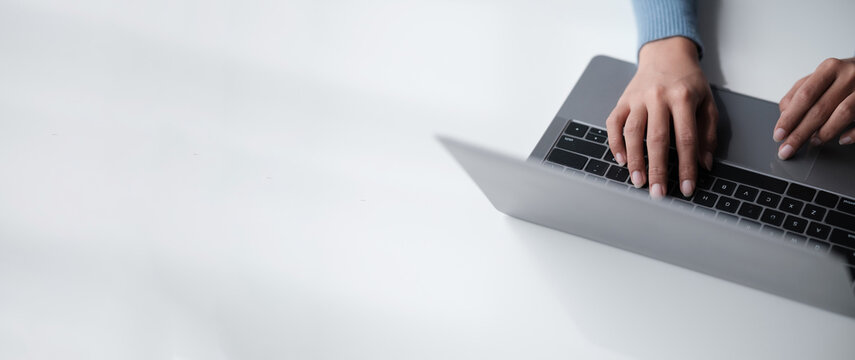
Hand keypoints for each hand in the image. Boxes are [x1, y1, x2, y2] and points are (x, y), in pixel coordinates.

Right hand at [606, 37, 717, 198]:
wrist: (666, 53)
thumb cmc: (688, 80)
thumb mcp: (707, 102)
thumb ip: (707, 133)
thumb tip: (703, 163)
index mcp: (683, 97)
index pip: (686, 139)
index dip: (687, 166)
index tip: (687, 187)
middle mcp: (658, 97)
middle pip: (657, 139)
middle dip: (657, 169)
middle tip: (658, 192)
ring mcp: (637, 98)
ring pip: (632, 133)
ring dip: (635, 160)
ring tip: (638, 181)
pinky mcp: (622, 100)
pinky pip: (614, 124)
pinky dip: (615, 143)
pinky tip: (621, 160)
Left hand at [774, 57, 854, 158]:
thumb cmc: (843, 77)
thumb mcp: (820, 77)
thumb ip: (800, 93)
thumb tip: (784, 116)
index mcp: (829, 69)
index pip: (804, 96)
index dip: (789, 118)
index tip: (778, 134)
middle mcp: (849, 76)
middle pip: (819, 109)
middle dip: (799, 134)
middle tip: (787, 148)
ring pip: (842, 115)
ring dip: (824, 133)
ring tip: (813, 142)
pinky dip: (851, 134)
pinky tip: (841, 140)